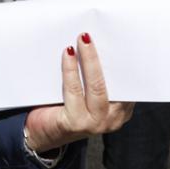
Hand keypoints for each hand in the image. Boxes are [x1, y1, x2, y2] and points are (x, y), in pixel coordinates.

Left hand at [23, 33, 133, 153]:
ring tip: (82, 40)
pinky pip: (74, 91)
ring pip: (96, 86)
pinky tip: (67, 55)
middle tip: (92, 35)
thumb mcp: (89, 93)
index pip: (127, 81)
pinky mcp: (75, 123)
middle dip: (103, 55)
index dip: (123, 59)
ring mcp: (95, 123)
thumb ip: (98, 77)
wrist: (41, 133)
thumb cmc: (67, 107)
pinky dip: (71, 70)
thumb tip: (96, 42)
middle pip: (113, 82)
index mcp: (122, 109)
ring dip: (89, 59)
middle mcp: (113, 118)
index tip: (119, 37)